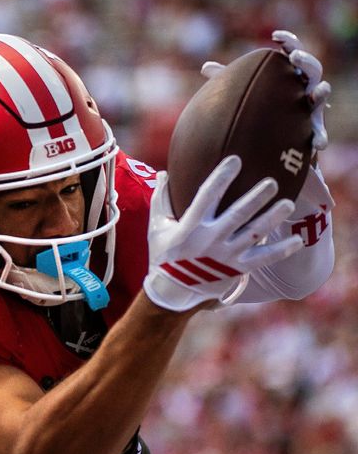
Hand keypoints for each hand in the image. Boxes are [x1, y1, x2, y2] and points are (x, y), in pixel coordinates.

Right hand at [143, 156, 301, 311]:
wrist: (173, 292)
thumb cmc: (164, 256)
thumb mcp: (157, 228)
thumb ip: (160, 200)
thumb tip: (163, 173)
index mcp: (190, 227)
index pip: (207, 197)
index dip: (221, 178)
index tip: (235, 161)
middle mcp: (210, 240)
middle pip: (237, 214)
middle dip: (255, 198)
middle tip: (271, 182)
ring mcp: (225, 256)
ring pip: (253, 234)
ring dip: (272, 219)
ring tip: (287, 204)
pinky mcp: (237, 269)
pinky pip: (262, 259)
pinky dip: (281, 251)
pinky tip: (297, 241)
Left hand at [202, 30, 329, 150]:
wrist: (272, 138)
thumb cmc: (259, 108)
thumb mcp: (245, 92)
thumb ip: (229, 79)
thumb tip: (205, 66)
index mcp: (289, 73)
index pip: (293, 51)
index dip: (288, 41)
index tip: (275, 35)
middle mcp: (304, 86)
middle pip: (312, 68)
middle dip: (306, 61)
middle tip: (295, 56)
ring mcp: (311, 105)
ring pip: (322, 93)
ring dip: (322, 91)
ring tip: (318, 91)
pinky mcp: (312, 127)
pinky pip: (319, 132)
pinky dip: (320, 136)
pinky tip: (320, 145)